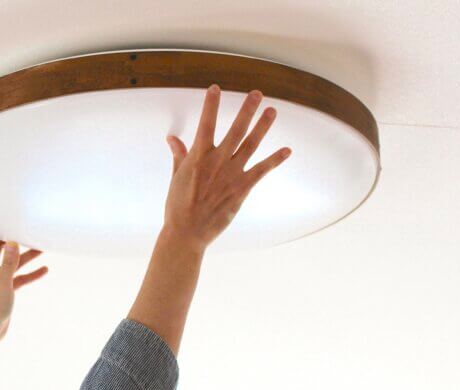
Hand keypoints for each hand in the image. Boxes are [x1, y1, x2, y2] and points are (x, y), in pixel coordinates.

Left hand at [0, 234, 46, 336]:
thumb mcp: (3, 282)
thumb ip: (9, 262)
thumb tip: (12, 241)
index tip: (2, 223)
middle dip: (12, 242)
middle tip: (25, 232)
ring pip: (12, 264)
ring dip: (25, 257)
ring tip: (41, 248)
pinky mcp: (6, 290)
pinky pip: (19, 278)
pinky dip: (30, 274)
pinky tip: (44, 270)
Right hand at [163, 85, 291, 252]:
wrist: (187, 232)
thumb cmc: (178, 206)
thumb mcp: (176, 178)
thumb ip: (179, 155)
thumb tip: (172, 139)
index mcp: (197, 157)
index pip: (205, 124)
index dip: (211, 105)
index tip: (215, 88)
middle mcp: (217, 161)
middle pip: (236, 129)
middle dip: (247, 110)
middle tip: (256, 93)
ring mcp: (231, 174)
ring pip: (251, 144)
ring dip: (263, 127)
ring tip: (272, 111)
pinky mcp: (242, 189)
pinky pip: (262, 171)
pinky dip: (275, 160)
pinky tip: (286, 150)